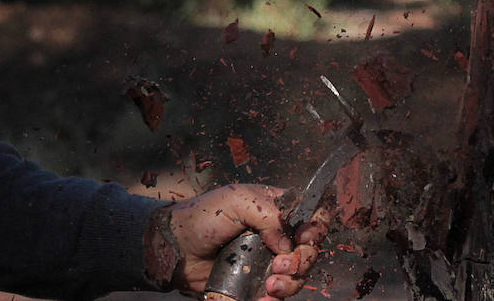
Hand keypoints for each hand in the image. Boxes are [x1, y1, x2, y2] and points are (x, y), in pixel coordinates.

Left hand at [146, 183, 326, 300]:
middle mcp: (277, 237)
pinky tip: (264, 299)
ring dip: (291, 284)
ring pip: (297, 277)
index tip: (304, 237)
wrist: (175, 248)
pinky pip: (276, 297)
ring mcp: (267, 262)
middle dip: (302, 261)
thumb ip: (269, 214)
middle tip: (280, 265)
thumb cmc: (203, 216)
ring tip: (270, 286)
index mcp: (278, 210)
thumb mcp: (238, 201)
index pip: (313, 216)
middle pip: (310, 251)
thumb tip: (287, 245)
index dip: (318, 227)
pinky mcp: (255, 285)